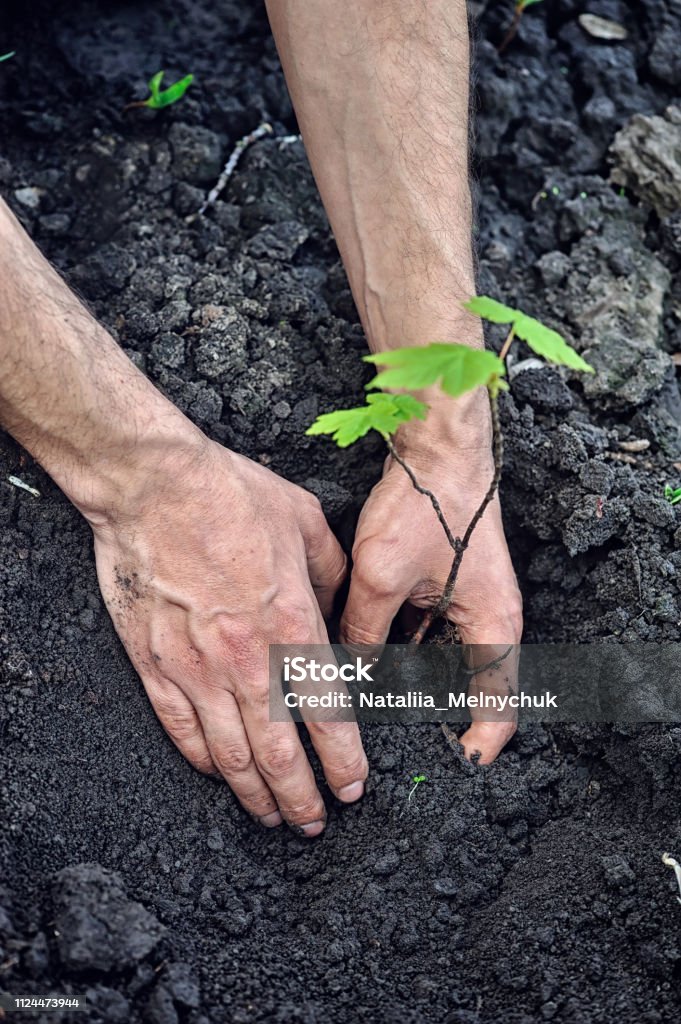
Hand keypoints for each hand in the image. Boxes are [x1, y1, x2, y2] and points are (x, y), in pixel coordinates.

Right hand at [88, 438, 367, 835]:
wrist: (153, 484)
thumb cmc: (230, 494)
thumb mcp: (307, 523)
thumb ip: (333, 576)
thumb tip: (340, 610)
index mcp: (292, 625)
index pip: (327, 714)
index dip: (343, 760)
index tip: (353, 786)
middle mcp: (247, 659)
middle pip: (279, 752)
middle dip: (302, 796)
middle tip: (315, 821)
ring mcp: (196, 667)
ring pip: (230, 754)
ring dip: (255, 794)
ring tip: (271, 816)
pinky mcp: (154, 664)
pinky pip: (181, 729)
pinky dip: (203, 762)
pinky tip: (219, 775)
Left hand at [340, 398, 522, 762]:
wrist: (439, 449)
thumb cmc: (426, 506)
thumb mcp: (382, 577)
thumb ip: (363, 631)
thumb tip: (344, 670)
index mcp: (492, 626)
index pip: (499, 704)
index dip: (477, 743)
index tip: (452, 768)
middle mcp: (490, 621)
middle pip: (469, 688)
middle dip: (431, 712)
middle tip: (390, 734)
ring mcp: (472, 604)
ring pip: (442, 661)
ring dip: (412, 677)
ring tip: (373, 697)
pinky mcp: (453, 588)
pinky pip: (430, 633)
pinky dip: (405, 647)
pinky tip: (370, 651)